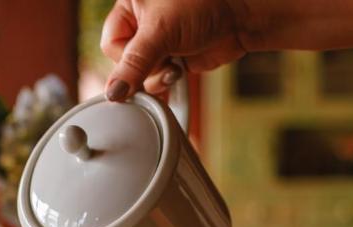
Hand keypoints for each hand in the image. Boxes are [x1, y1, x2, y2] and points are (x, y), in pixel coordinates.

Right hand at [101, 0, 247, 99]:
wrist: (242, 16)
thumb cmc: (203, 4)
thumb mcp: (160, 32)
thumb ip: (133, 64)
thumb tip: (113, 92)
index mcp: (131, 6)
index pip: (111, 43)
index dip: (124, 57)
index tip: (143, 61)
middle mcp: (143, 24)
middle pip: (126, 62)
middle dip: (144, 67)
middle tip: (163, 60)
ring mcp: (159, 43)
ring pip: (142, 75)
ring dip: (159, 76)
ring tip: (176, 64)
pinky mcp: (174, 58)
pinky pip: (158, 80)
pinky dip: (167, 82)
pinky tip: (178, 74)